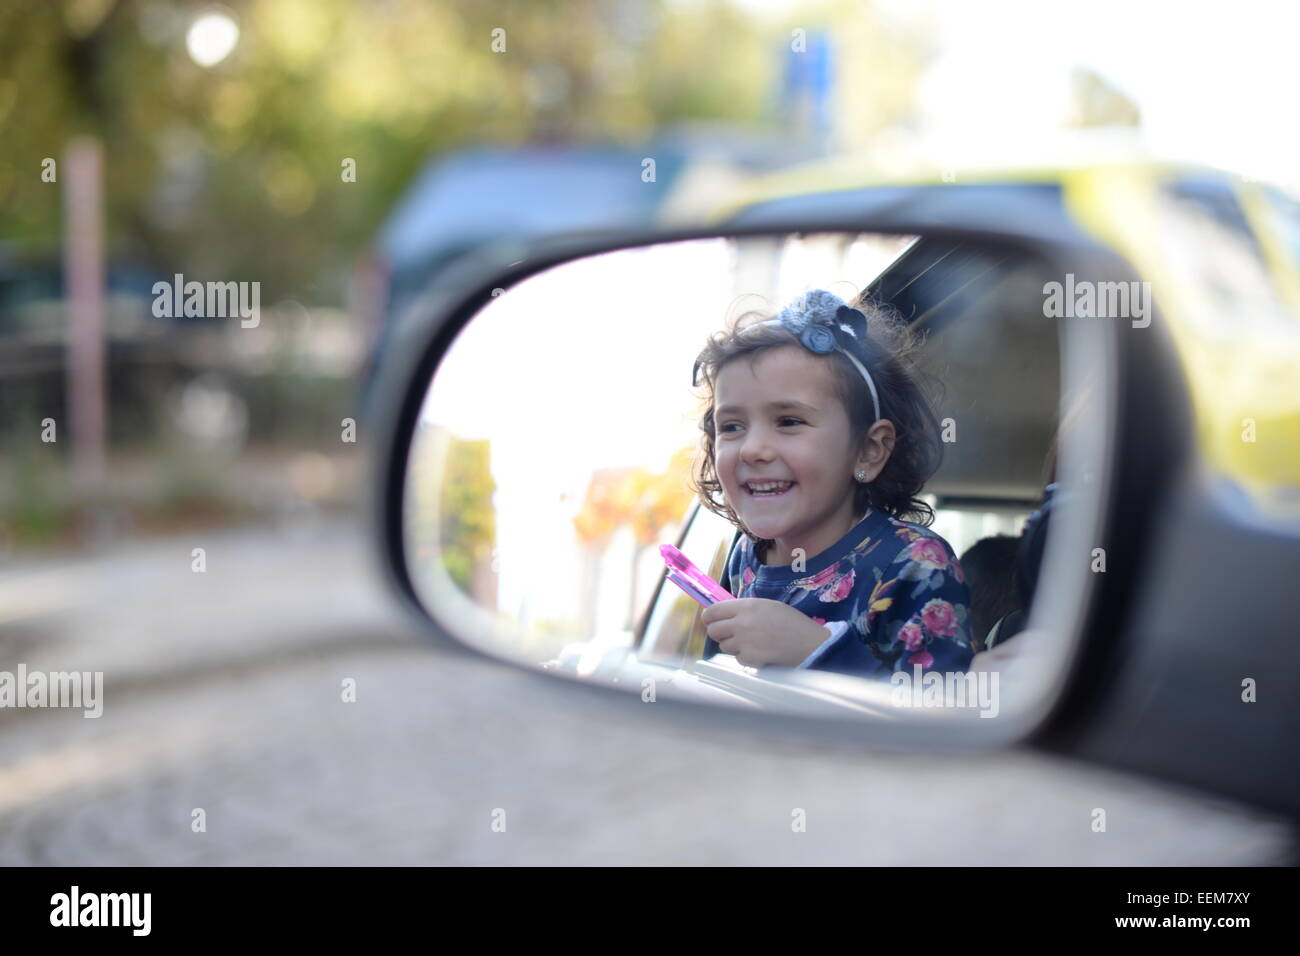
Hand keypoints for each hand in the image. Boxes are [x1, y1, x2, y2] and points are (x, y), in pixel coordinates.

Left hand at [699, 598, 829, 668]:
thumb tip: (724, 615)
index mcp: (746, 606)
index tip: (711, 621)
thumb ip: (745, 609)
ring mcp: (744, 642)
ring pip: (724, 647)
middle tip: (731, 634)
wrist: (810, 643)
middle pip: (713, 631)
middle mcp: (741, 623)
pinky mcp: (750, 659)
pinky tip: (761, 652)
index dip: (709, 618)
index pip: (712, 611)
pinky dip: (746, 657)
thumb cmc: (792, 623)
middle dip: (719, 633)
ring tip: (753, 643)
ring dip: (734, 646)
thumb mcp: (767, 606)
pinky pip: (738, 659)